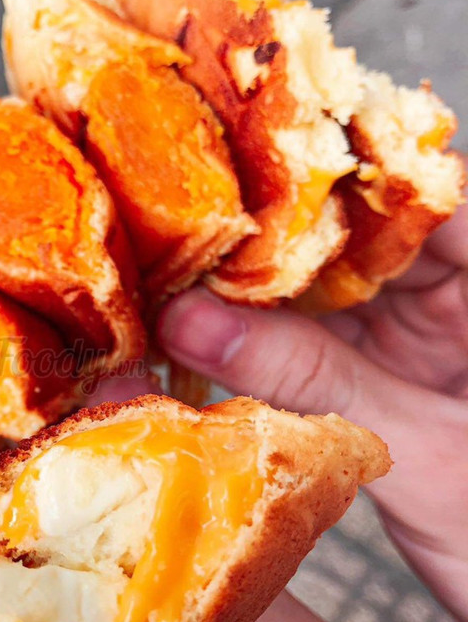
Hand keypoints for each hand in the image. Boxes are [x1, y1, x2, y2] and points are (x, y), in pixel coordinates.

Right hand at [159, 203, 467, 621]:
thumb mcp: (425, 457)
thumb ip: (314, 383)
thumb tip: (190, 321)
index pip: (428, 197)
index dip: (339, 171)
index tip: (249, 165)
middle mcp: (465, 302)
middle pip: (367, 236)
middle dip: (282, 232)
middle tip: (191, 223)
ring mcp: (428, 342)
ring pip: (335, 291)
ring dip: (264, 291)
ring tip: (183, 274)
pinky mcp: (393, 382)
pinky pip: (322, 345)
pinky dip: (269, 344)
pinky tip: (209, 332)